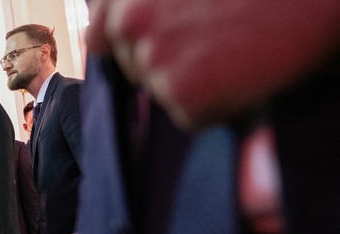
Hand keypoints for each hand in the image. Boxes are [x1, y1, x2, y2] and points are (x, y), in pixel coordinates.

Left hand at [87, 0, 339, 126]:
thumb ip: (139, 5)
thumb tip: (95, 41)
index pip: (100, 36)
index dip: (134, 43)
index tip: (159, 42)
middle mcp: (129, 23)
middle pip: (134, 66)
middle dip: (168, 61)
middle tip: (217, 38)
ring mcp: (151, 59)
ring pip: (161, 92)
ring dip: (194, 83)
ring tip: (236, 49)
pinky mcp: (180, 92)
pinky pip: (189, 117)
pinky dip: (217, 107)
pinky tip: (243, 72)